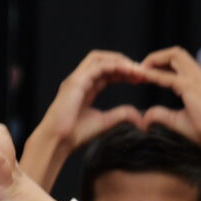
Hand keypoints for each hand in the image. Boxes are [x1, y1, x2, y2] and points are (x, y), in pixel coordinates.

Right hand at [27, 50, 149, 166]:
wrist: (59, 141)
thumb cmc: (76, 134)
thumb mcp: (105, 122)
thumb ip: (120, 114)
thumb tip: (139, 116)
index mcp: (85, 88)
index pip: (106, 72)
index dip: (124, 72)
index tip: (141, 78)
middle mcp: (80, 80)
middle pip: (103, 60)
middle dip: (123, 62)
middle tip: (142, 71)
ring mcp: (76, 79)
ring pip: (98, 58)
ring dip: (119, 61)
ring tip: (136, 69)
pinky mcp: (75, 82)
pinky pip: (97, 66)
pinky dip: (114, 66)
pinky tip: (128, 71)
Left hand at [140, 47, 200, 147]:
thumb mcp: (177, 120)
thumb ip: (161, 115)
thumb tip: (145, 119)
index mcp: (200, 81)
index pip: (180, 63)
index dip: (161, 65)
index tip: (146, 73)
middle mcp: (199, 75)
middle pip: (177, 53)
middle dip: (157, 57)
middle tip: (142, 68)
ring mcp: (195, 79)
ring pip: (174, 55)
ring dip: (156, 59)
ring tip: (141, 69)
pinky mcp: (190, 87)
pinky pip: (168, 76)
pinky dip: (153, 74)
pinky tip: (143, 76)